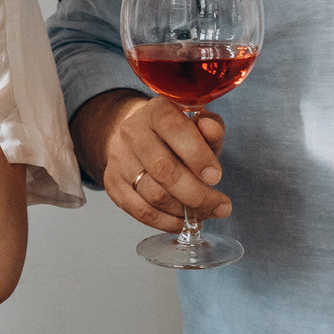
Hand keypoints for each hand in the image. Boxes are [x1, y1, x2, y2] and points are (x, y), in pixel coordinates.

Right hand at [86, 90, 231, 232]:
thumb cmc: (176, 133)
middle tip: (221, 206)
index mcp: (157, 111)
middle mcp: (133, 132)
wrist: (139, 136)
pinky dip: (167, 222)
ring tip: (207, 214)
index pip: (175, 130)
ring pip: (154, 195)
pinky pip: (141, 211)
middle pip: (164, 170)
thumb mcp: (198, 125)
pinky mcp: (113, 183)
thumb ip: (210, 128)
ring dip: (185, 211)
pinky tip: (184, 222)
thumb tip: (210, 130)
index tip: (216, 177)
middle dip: (197, 194)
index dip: (198, 156)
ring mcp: (119, 159)